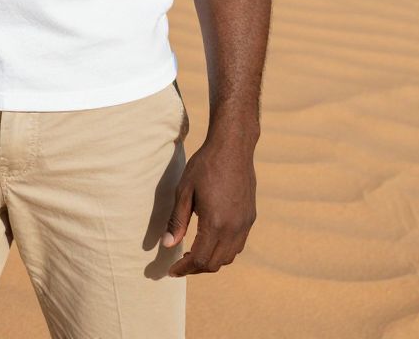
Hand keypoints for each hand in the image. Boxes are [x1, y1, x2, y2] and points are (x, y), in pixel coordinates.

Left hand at [162, 133, 256, 276]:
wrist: (233, 148)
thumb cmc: (205, 165)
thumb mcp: (184, 190)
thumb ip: (177, 220)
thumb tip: (168, 245)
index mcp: (215, 223)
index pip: (199, 259)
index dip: (184, 269)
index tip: (172, 270)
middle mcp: (233, 228)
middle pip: (214, 263)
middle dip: (196, 268)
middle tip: (180, 263)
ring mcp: (244, 224)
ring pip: (228, 257)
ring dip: (210, 261)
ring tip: (193, 253)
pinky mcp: (250, 218)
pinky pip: (238, 245)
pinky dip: (223, 251)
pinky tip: (211, 240)